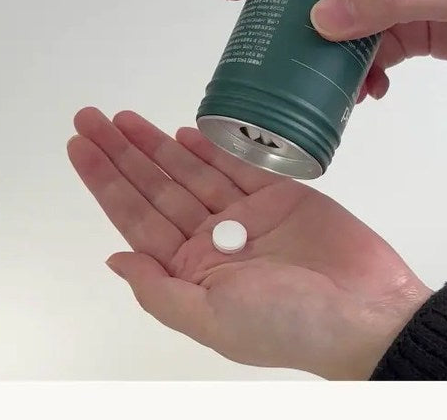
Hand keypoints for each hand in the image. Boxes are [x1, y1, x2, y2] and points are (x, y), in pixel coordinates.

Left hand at [67, 108, 430, 379]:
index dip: (106, 181)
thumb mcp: (212, 320)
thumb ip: (158, 291)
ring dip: (157, 144)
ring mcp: (247, 217)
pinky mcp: (282, 197)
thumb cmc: (290, 326)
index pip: (137, 219)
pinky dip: (211, 148)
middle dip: (122, 154)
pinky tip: (183, 131)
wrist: (367, 313)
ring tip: (124, 118)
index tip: (79, 148)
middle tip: (90, 118)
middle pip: (157, 188)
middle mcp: (214, 242)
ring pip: (191, 172)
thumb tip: (114, 260)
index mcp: (193, 272)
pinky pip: (238, 166)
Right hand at [225, 0, 446, 98]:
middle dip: (293, 27)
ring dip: (329, 64)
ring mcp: (397, 3)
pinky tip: (370, 96)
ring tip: (328, 93)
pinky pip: (371, 57)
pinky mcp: (412, 32)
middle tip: (272, 59)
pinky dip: (363, 79)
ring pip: (343, 33)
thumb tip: (322, 18)